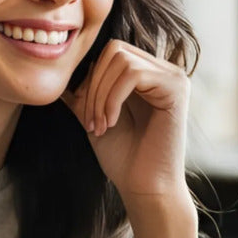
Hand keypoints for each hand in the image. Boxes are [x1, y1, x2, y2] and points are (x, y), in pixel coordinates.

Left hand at [61, 40, 191, 202]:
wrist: (144, 188)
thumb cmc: (123, 158)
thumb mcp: (94, 117)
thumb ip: (83, 92)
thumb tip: (60, 70)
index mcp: (146, 75)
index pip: (109, 53)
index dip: (89, 79)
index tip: (84, 116)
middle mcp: (163, 71)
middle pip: (114, 50)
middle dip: (93, 85)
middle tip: (89, 121)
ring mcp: (173, 77)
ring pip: (121, 60)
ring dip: (101, 95)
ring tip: (99, 125)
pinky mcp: (177, 88)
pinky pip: (133, 74)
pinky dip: (113, 99)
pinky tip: (111, 123)